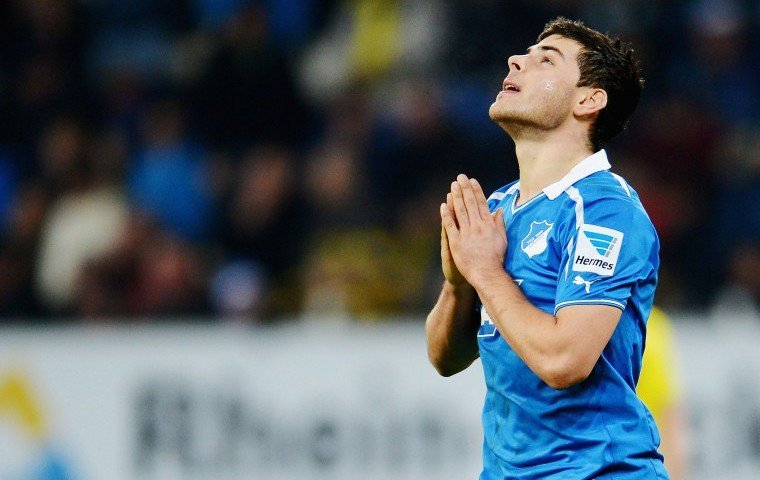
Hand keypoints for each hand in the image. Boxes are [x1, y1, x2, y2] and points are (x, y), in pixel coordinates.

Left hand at [440, 174, 506, 288]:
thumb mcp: (502, 239)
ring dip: (456, 197)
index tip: (472, 181)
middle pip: (470, 204)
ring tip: (453, 186)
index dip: (476, 191)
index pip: (482, 203)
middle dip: (465, 189)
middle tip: (460, 177)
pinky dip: (446, 215)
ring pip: (460, 211)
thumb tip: (499, 210)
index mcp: (488, 224)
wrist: (487, 273)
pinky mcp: (456, 241)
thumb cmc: (496, 258)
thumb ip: (499, 223)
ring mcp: (466, 233)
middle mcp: (477, 226)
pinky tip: (443, 205)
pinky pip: (450, 225)